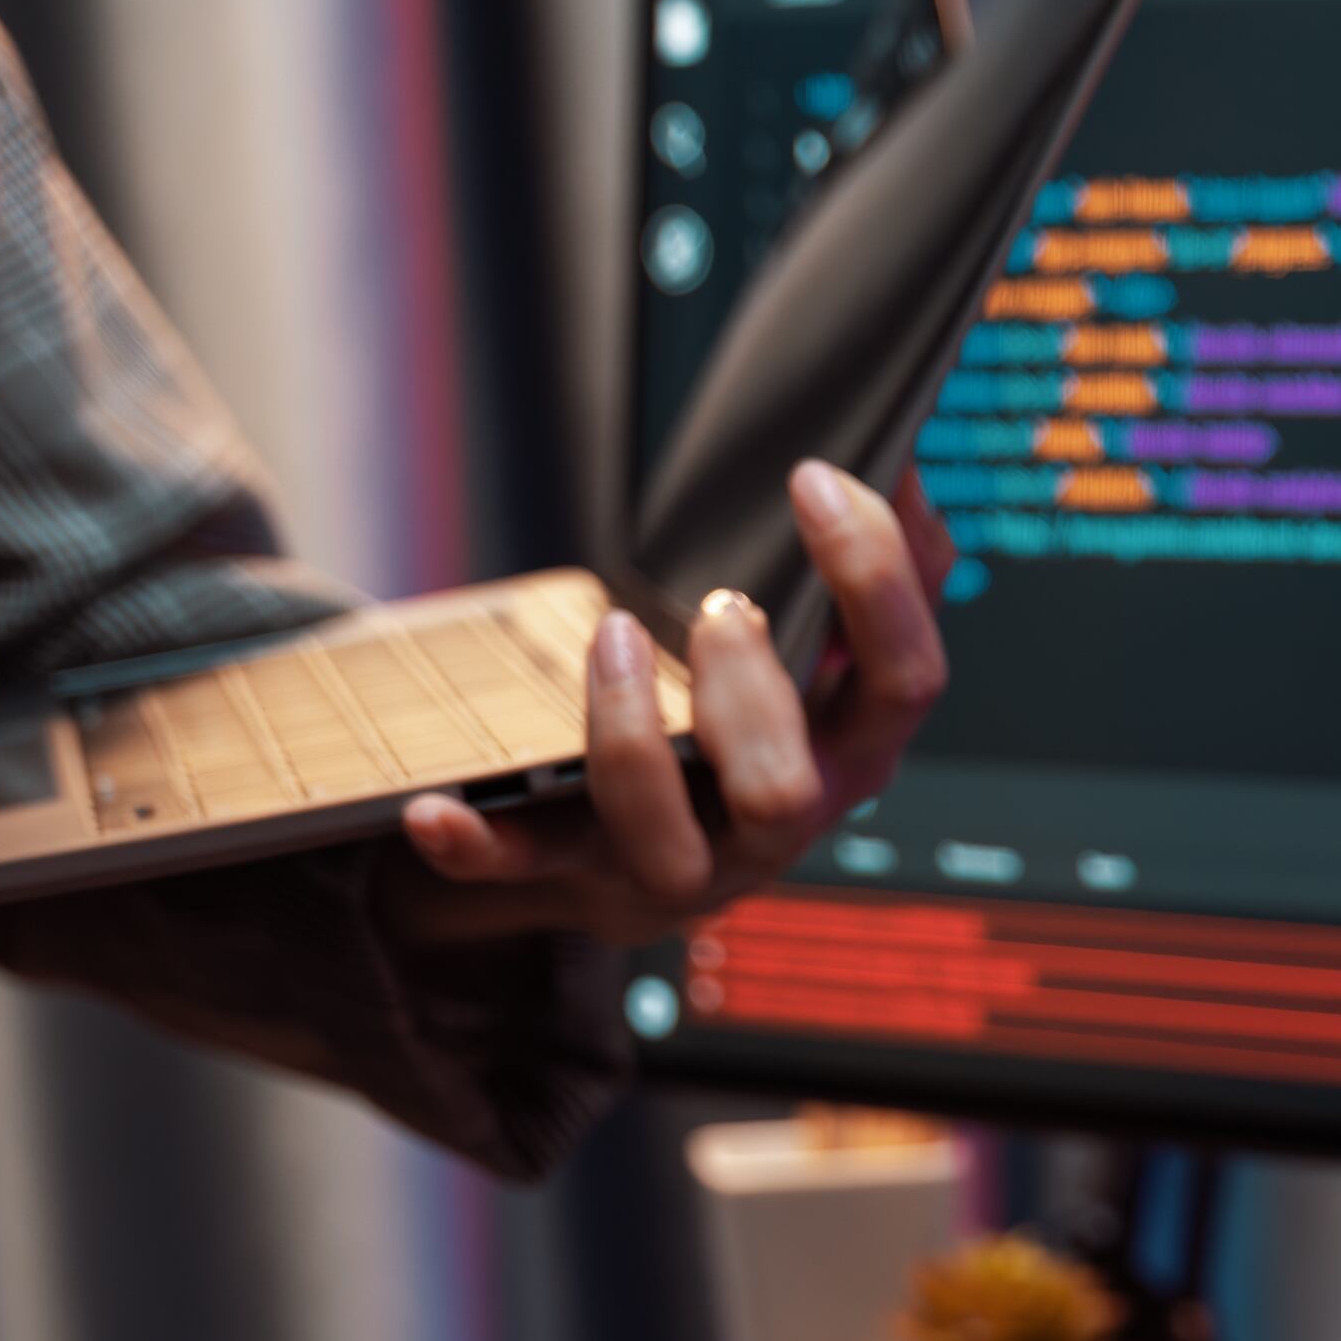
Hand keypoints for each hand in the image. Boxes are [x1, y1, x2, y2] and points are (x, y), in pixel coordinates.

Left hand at [377, 455, 946, 949]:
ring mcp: (679, 864)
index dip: (875, 580)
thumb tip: (895, 461)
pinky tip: (435, 807)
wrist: (634, 851)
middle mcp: (776, 823)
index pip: (904, 680)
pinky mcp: (580, 878)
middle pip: (789, 788)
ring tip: (612, 635)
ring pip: (666, 835)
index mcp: (848, 751)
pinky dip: (477, 841)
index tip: (813, 479)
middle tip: (720, 605)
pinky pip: (524, 869)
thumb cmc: (734, 731)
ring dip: (629, 733)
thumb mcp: (816, 663)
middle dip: (750, 690)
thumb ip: (871, 572)